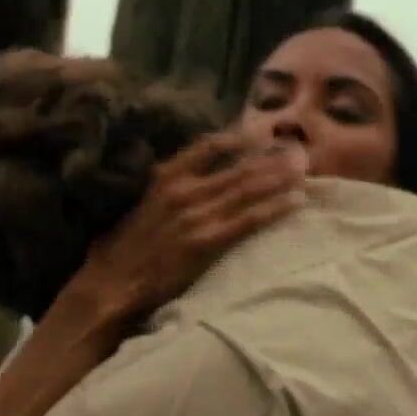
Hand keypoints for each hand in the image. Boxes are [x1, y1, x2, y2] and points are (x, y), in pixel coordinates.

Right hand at [70, 130, 309, 324]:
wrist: (112, 282)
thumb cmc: (124, 247)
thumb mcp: (141, 203)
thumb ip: (167, 186)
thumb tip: (193, 175)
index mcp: (165, 177)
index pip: (207, 146)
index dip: (239, 138)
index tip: (262, 133)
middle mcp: (184, 191)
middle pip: (238, 167)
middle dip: (272, 158)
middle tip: (299, 151)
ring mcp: (197, 216)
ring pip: (249, 190)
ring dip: (280, 178)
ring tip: (305, 169)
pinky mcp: (208, 240)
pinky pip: (250, 220)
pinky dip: (276, 208)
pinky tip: (297, 201)